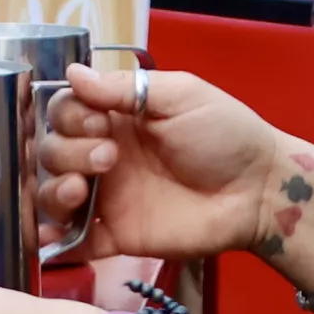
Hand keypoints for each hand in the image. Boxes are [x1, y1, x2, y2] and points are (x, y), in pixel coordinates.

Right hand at [36, 59, 302, 263]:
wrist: (261, 191)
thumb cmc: (226, 135)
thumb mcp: (180, 96)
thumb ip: (125, 88)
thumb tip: (71, 72)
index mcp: (117, 119)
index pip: (65, 112)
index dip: (69, 116)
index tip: (99, 122)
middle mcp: (104, 156)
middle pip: (52, 152)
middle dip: (67, 152)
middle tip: (109, 157)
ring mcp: (109, 199)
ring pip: (54, 194)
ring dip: (54, 190)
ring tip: (81, 191)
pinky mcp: (117, 236)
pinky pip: (74, 242)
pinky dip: (55, 241)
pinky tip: (52, 236)